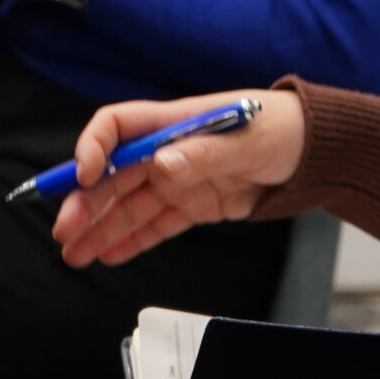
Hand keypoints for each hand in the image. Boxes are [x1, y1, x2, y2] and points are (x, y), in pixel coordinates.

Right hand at [52, 89, 307, 266]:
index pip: (119, 126)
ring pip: (129, 205)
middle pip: (115, 174)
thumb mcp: (251, 138)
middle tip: (64, 231)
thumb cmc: (283, 128)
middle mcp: (169, 150)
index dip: (95, 147)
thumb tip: (161, 163)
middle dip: (87, 202)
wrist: (314, 151)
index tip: (84, 175)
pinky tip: (107, 257)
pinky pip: (156, 225)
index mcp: (176, 122)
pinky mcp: (194, 205)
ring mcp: (179, 179)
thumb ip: (206, 153)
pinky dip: (131, 241)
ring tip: (73, 255)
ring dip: (100, 228)